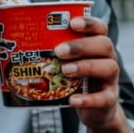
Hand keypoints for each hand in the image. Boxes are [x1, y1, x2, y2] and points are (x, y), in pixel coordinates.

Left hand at [53, 15, 123, 129]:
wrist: (96, 109)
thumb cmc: (78, 80)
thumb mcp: (70, 63)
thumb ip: (56, 53)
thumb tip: (22, 44)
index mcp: (97, 45)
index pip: (100, 28)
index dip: (89, 23)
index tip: (72, 23)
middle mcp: (108, 58)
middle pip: (104, 44)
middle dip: (81, 46)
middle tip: (59, 51)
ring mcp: (111, 79)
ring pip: (108, 67)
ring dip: (85, 67)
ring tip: (65, 70)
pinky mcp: (109, 99)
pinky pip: (103, 98)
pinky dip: (88, 99)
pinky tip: (73, 100)